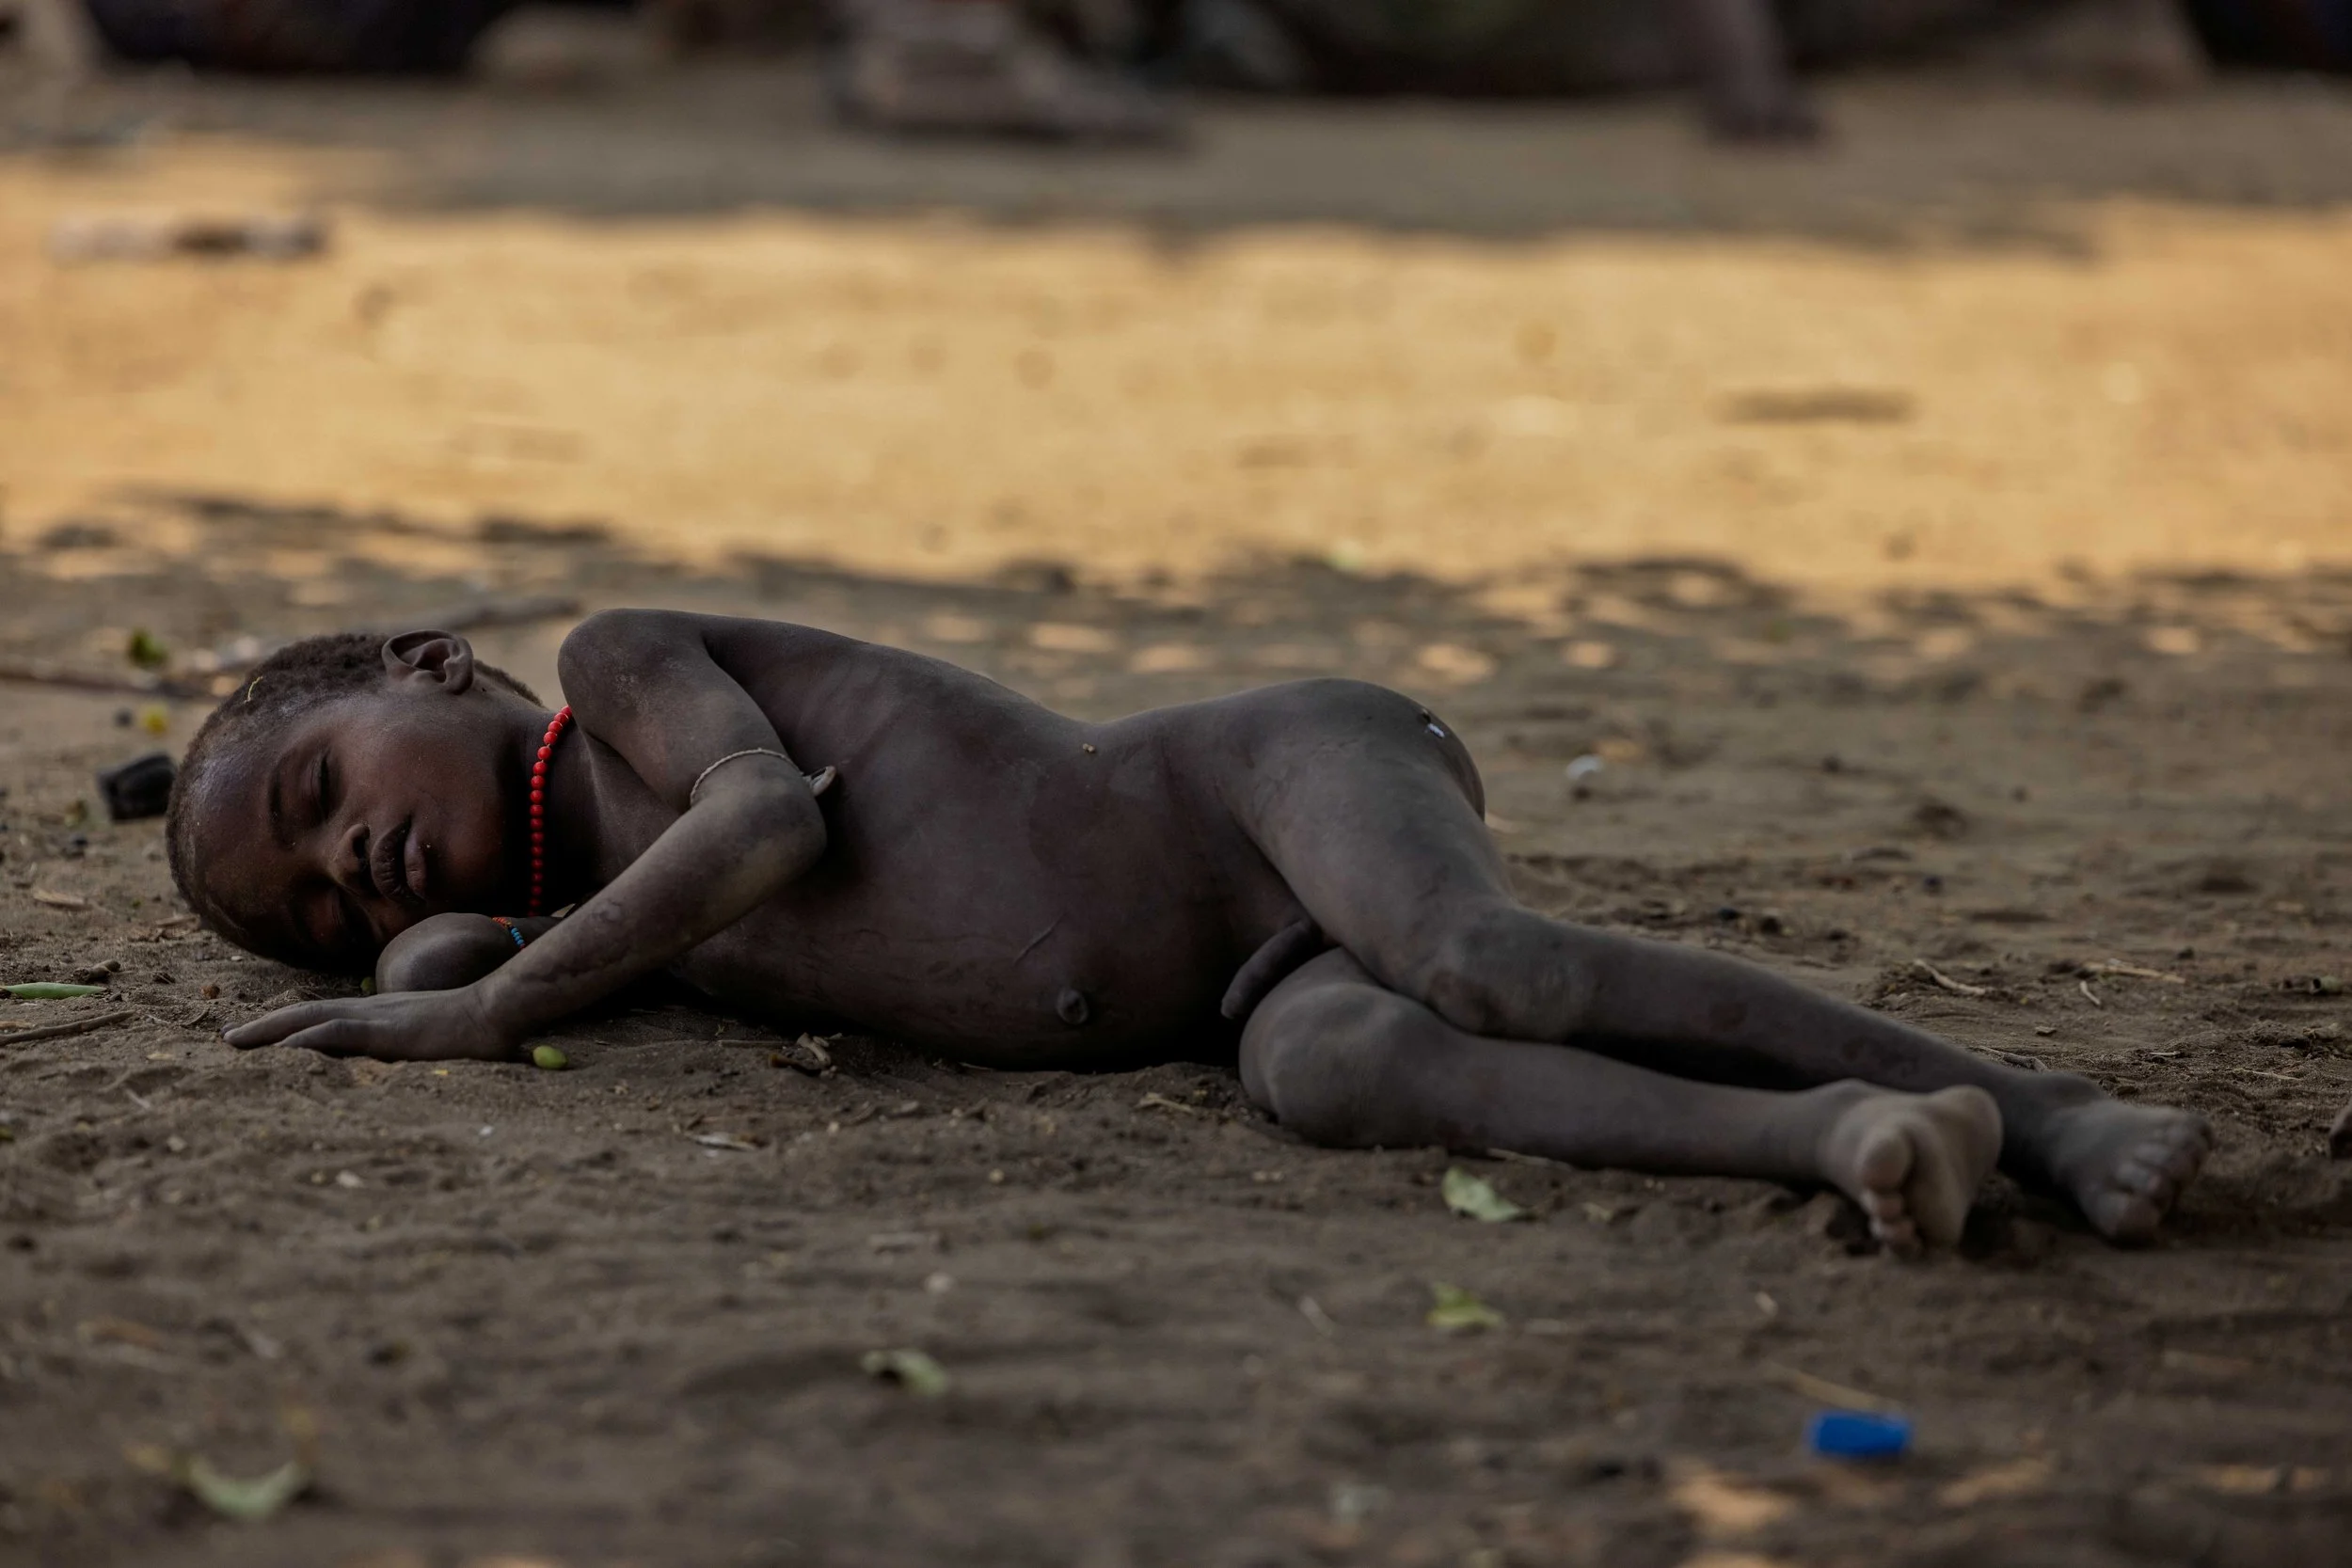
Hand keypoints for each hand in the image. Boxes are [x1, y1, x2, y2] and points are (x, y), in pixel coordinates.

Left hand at [224, 983, 516, 1061]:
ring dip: (269, 1030)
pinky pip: (334, 1032)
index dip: (295, 1023)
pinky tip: (275, 1051)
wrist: (499, 1010)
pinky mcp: (384, 1031)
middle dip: (266, 1025)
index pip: (331, 1014)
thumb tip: (425, 1059)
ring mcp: (378, 1018)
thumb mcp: (447, 1039)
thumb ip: (429, 1046)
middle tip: (229, 1037)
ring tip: (233, 1041)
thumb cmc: (485, 1027)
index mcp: (386, 1013)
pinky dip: (302, 1039)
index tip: (266, 1035)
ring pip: (310, 1019)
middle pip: (308, 1013)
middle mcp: (374, 1010)